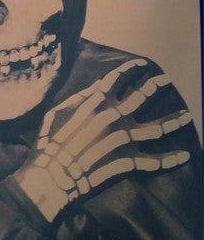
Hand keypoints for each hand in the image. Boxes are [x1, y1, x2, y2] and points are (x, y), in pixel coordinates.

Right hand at [15, 59, 191, 221]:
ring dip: (174, 120)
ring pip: (158, 127)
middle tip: (167, 81)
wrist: (54, 174)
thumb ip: (80, 97)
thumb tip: (98, 85)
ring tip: (187, 115)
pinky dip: (171, 159)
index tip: (142, 65)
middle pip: (143, 96)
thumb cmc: (51, 141)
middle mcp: (116, 116)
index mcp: (97, 102)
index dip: (131, 69)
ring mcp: (125, 139)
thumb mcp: (58, 112)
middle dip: (156, 86)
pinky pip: (155, 161)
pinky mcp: (130, 161)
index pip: (118, 79)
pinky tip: (185, 156)